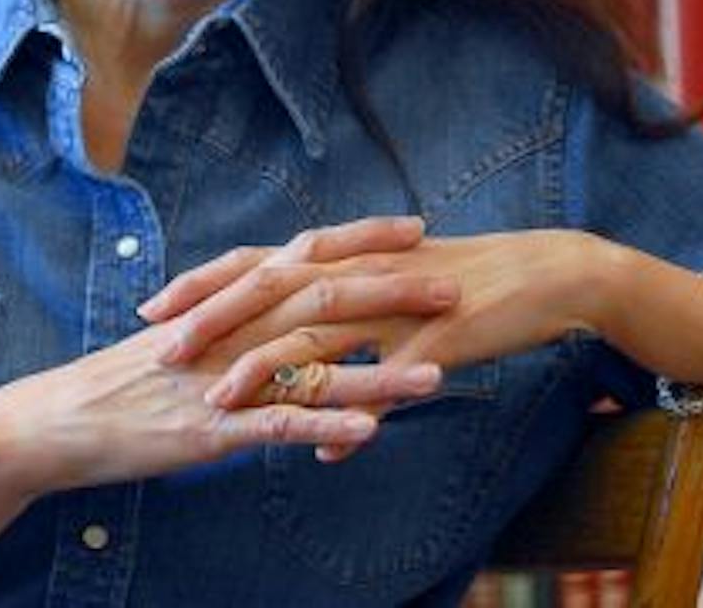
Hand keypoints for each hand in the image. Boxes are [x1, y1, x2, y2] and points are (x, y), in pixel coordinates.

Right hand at [0, 217, 454, 495]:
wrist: (55, 419)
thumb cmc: (124, 381)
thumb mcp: (186, 335)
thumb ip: (236, 317)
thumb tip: (282, 304)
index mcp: (228, 302)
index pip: (305, 257)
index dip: (363, 242)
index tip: (417, 228)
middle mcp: (233, 330)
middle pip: (323, 299)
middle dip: (392, 292)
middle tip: (453, 284)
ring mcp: (224, 378)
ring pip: (313, 368)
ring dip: (382, 371)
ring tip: (441, 373)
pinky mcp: (211, 428)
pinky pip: (278, 427)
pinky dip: (326, 428)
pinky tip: (373, 434)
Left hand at [188, 230, 620, 457]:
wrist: (548, 273)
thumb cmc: (470, 283)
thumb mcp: (398, 292)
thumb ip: (349, 325)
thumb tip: (310, 360)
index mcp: (349, 254)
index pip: (263, 260)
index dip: (206, 281)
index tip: (154, 305)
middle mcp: (365, 269)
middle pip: (274, 288)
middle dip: (213, 319)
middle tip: (162, 351)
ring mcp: (401, 300)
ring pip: (319, 329)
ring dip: (266, 365)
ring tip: (220, 399)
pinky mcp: (438, 333)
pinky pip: (390, 379)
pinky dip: (356, 412)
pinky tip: (329, 448)